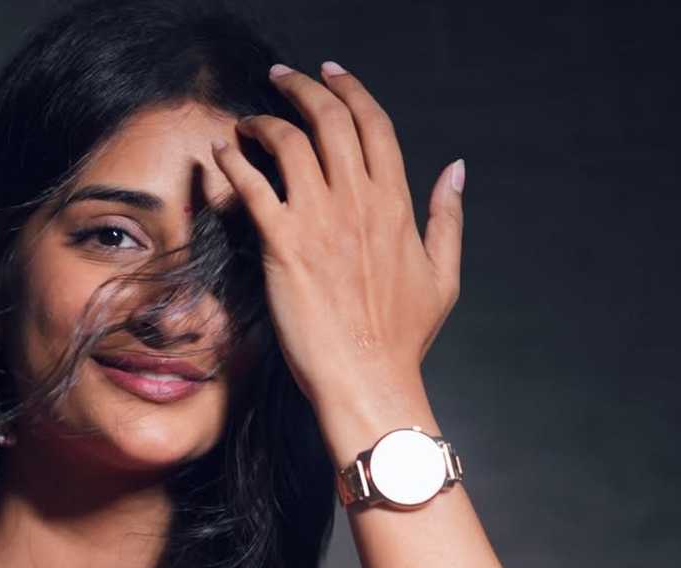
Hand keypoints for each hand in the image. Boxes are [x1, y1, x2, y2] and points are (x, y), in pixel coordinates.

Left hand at [210, 63, 462, 417]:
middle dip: (303, 88)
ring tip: (248, 121)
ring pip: (291, 142)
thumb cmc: (402, 341)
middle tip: (281, 78)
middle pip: (331, 120)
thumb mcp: (443, 276)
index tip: (332, 74)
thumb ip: (448, 218)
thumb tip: (456, 170)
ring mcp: (320, 221)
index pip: (374, 125)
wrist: (368, 380)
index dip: (351, 91)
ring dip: (265, 121)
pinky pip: (254, 186)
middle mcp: (359, 201)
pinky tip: (223, 151)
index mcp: (396, 204)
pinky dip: (235, 161)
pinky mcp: (284, 245)